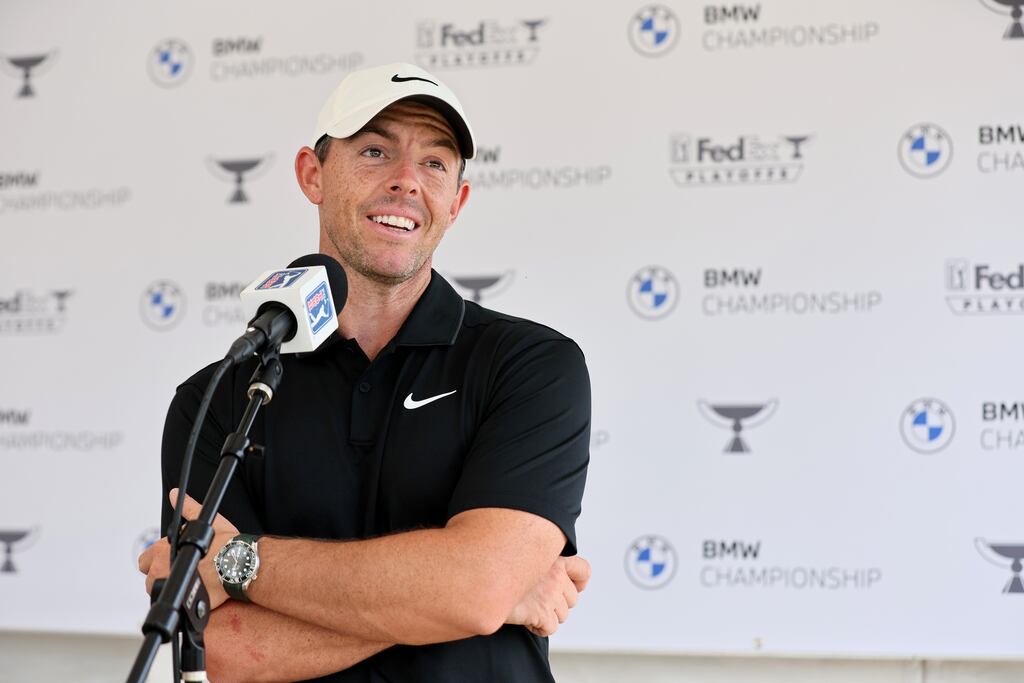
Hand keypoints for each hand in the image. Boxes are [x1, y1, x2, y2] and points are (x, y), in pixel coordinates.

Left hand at [137, 488, 238, 609]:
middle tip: (184, 574)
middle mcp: (162, 569)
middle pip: (151, 581)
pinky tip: (196, 596)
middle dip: (163, 578)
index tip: (170, 562)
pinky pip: (176, 609)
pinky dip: (183, 604)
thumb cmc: (226, 543)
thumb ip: (187, 508)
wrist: (242, 563)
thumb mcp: (205, 521)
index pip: (145, 561)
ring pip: (162, 595)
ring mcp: (172, 588)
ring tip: (193, 585)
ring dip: (173, 591)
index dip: (157, 561)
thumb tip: (174, 494)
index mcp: (163, 550)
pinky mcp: (183, 604)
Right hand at [505, 555, 590, 636]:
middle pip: (572, 599)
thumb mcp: (523, 554)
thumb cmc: (497, 568)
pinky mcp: (541, 611)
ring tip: (529, 609)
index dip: (579, 582)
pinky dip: (539, 628)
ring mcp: (549, 593)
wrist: (479, 580)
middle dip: (557, 604)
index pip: (583, 570)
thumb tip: (554, 578)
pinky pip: (550, 628)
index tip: (572, 587)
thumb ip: (541, 562)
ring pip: (563, 615)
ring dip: (547, 616)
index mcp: (554, 557)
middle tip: (538, 601)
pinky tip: (526, 620)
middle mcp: (555, 574)